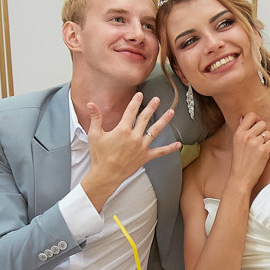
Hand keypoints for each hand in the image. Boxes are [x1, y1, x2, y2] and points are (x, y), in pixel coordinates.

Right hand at [81, 93, 179, 208]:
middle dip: (151, 107)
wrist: (106, 175)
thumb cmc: (99, 155)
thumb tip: (91, 104)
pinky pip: (160, 152)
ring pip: (155, 131)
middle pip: (145, 118)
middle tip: (157, 99)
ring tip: (171, 112)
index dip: (136, 102)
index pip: (131, 111)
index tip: (140, 95)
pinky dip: (170, 149)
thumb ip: (96, 118)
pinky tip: (178, 145)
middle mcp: (134, 137)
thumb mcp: (95, 135)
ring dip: (164, 121)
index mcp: (122, 130)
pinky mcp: (146, 157)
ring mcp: (142, 147)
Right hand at [228, 114, 269, 191]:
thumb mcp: (236, 143)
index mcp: (238, 133)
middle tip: (259, 141)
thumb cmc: (239, 161)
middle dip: (263, 131)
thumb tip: (244, 117)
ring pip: (268, 133)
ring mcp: (255, 143)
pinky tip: (262, 155)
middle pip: (262, 123)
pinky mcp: (263, 151)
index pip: (251, 115)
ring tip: (259, 150)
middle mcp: (246, 136)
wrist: (240, 178)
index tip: (257, 127)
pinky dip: (269, 148)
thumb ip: (241, 130)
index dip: (256, 120)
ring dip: (267, 140)